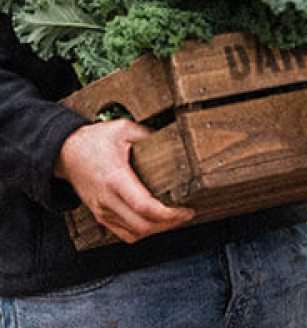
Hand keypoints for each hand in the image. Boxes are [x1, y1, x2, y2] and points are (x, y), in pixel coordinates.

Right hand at [55, 119, 195, 243]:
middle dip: (168, 224)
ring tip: (174, 219)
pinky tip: (154, 223)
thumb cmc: (93, 141)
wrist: (65, 153)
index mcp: (116, 178)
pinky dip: (141, 232)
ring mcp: (102, 210)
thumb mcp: (122, 129)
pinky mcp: (100, 214)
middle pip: (142, 225)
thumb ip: (147, 134)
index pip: (144, 206)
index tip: (185, 210)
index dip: (168, 214)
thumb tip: (171, 135)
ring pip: (133, 233)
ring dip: (156, 230)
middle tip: (186, 214)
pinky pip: (122, 233)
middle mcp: (108, 199)